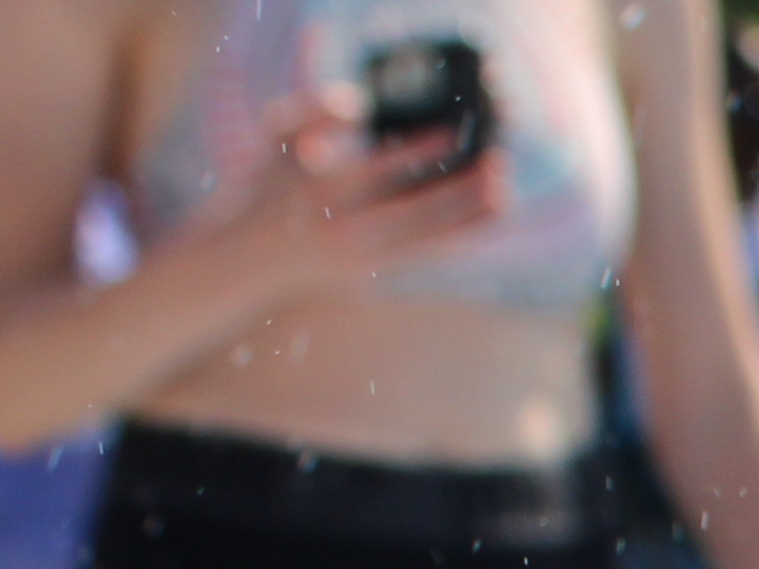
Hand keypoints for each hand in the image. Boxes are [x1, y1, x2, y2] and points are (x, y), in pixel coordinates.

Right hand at [224, 92, 511, 293]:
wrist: (254, 257)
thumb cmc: (273, 186)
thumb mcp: (279, 137)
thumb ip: (316, 109)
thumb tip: (361, 102)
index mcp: (324, 189)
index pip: (384, 168)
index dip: (423, 149)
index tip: (455, 131)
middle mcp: (346, 227)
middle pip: (418, 209)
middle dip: (463, 189)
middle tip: (498, 164)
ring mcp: (363, 257)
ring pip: (429, 240)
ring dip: (471, 220)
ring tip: (505, 197)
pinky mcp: (375, 276)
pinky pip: (426, 258)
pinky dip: (456, 242)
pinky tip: (484, 226)